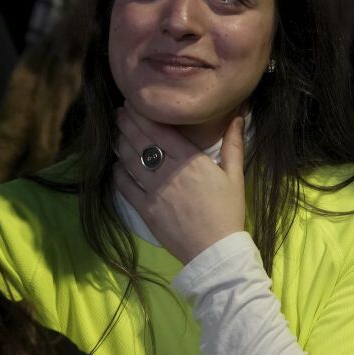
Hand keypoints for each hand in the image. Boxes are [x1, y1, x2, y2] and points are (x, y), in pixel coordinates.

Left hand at [111, 107, 247, 263]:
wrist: (216, 251)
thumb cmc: (228, 211)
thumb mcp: (235, 175)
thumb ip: (234, 143)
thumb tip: (238, 115)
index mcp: (191, 160)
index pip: (160, 130)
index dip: (143, 114)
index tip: (134, 103)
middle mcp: (169, 171)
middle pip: (141, 141)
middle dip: (127, 123)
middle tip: (118, 113)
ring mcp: (154, 191)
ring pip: (130, 160)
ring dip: (120, 144)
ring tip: (115, 133)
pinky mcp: (146, 210)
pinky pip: (125, 186)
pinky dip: (118, 173)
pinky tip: (116, 165)